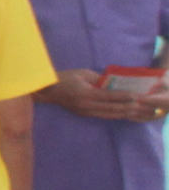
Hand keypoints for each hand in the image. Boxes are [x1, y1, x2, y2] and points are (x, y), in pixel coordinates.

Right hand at [47, 69, 166, 121]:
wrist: (47, 91)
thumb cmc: (64, 78)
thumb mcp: (82, 73)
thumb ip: (98, 79)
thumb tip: (113, 83)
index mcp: (85, 93)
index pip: (109, 96)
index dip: (123, 96)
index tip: (136, 96)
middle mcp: (87, 105)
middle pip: (112, 109)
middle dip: (128, 108)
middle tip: (141, 107)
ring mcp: (85, 112)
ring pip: (109, 115)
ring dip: (124, 114)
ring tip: (137, 112)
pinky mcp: (85, 114)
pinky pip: (104, 115)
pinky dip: (116, 115)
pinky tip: (125, 114)